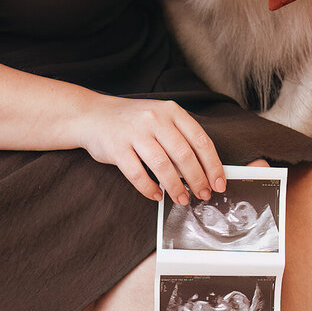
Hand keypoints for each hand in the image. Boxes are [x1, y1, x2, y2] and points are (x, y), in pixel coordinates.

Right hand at [77, 96, 226, 204]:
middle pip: (184, 155)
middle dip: (198, 180)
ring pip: (162, 165)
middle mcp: (155, 119)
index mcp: (171, 111)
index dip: (213, 165)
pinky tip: (157, 195)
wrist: (93, 115)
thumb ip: (180, 138)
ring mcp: (135, 132)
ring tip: (182, 199)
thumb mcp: (160, 119)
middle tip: (203, 195)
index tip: (219, 183)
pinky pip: (137, 174)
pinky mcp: (117, 147)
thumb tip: (204, 170)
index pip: (200, 140)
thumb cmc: (132, 121)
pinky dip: (149, 188)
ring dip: (176, 187)